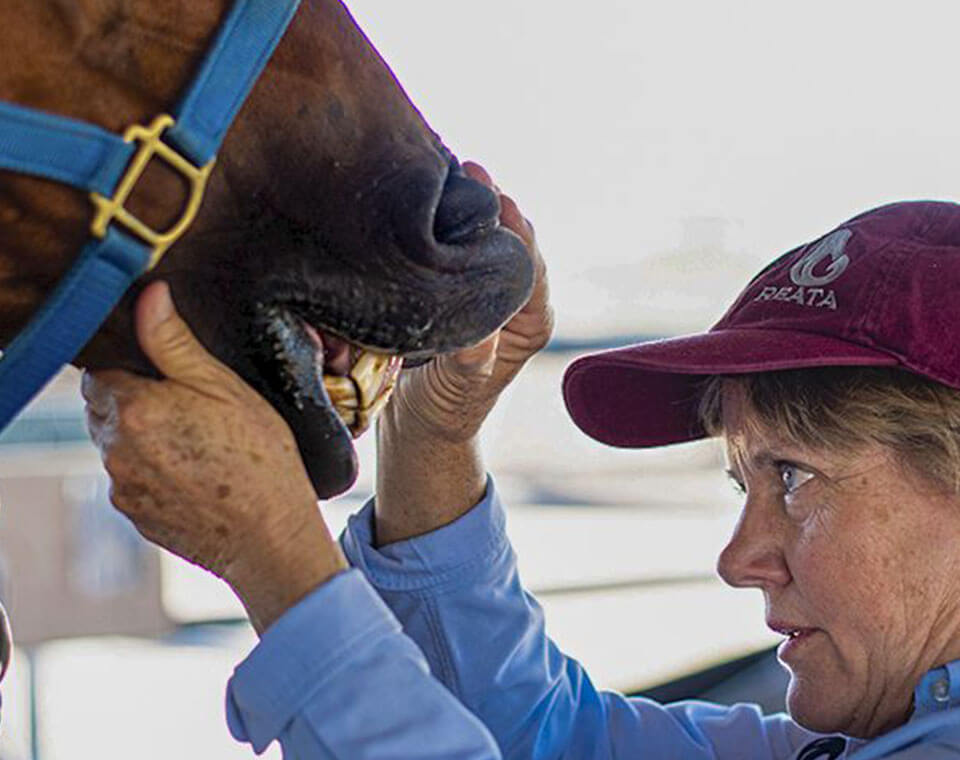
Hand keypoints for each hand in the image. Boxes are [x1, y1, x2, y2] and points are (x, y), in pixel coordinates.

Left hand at [83, 281, 347, 632]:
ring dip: (145, 437)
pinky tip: (197, 473)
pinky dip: (155, 471)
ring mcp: (123, 487)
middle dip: (138, 401)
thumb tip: (149, 297)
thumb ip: (175, 342)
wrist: (270, 538)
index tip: (171, 376)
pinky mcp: (135, 515)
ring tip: (200, 445)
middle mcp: (116, 450)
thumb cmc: (261, 460)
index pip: (101, 371)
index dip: (136, 368)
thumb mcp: (226, 388)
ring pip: (119, 445)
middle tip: (193, 408)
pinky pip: (132, 479)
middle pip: (106, 409)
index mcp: (135, 409)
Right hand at [390, 162, 553, 442]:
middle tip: (468, 169)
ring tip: (448, 168)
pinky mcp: (460, 279)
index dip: (516, 230)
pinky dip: (447, 218)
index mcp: (532, 320)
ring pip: (487, 234)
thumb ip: (473, 362)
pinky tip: (428, 193)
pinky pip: (458, 241)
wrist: (418, 416)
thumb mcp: (460, 388)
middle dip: (492, 204)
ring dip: (469, 204)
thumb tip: (481, 330)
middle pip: (512, 240)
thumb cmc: (445, 407)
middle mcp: (517, 297)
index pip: (531, 266)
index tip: (499, 197)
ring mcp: (488, 285)